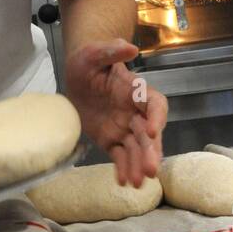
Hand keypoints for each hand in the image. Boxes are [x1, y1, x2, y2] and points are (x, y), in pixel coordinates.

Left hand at [65, 38, 168, 188]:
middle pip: (148, 134)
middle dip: (151, 151)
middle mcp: (134, 112)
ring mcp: (124, 128)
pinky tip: (123, 182)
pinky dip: (123, 168)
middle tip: (151, 170)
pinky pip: (120, 156)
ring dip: (139, 165)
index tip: (152, 131)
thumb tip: (131, 47)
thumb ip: (111, 50)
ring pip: (136, 149)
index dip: (157, 117)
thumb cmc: (87, 61)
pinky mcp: (111, 140)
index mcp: (135, 91)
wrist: (75, 76)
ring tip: (138, 183)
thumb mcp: (92, 53)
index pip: (154, 104)